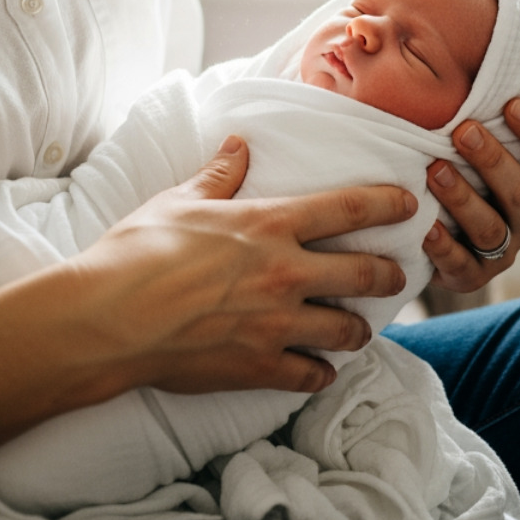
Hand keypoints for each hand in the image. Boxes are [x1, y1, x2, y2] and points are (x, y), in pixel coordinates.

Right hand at [0, 137, 409, 519]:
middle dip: (389, 275)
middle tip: (398, 275)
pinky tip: (318, 371)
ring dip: (356, 329)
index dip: (387, 204)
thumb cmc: (137, 251)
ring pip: (345, 330)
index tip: (411, 204)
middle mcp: (286, 274)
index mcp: (270, 225)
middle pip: (364, 273)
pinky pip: (310, 374)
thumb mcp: (179, 200)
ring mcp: (277, 324)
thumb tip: (237, 145)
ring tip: (358, 329)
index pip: (349, 208)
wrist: (108, 319)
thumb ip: (218, 176)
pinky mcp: (259, 367)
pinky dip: (318, 373)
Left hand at [421, 97, 519, 292]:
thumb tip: (460, 36)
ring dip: (463, 197)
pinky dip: (442, 247)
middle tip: (462, 131)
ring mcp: (501, 250)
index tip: (512, 102)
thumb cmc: (461, 173)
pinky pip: (460, 266)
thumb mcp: (475, 145)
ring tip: (433, 171)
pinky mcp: (470, 276)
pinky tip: (423, 225)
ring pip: (491, 228)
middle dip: (493, 159)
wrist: (444, 241)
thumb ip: (477, 111)